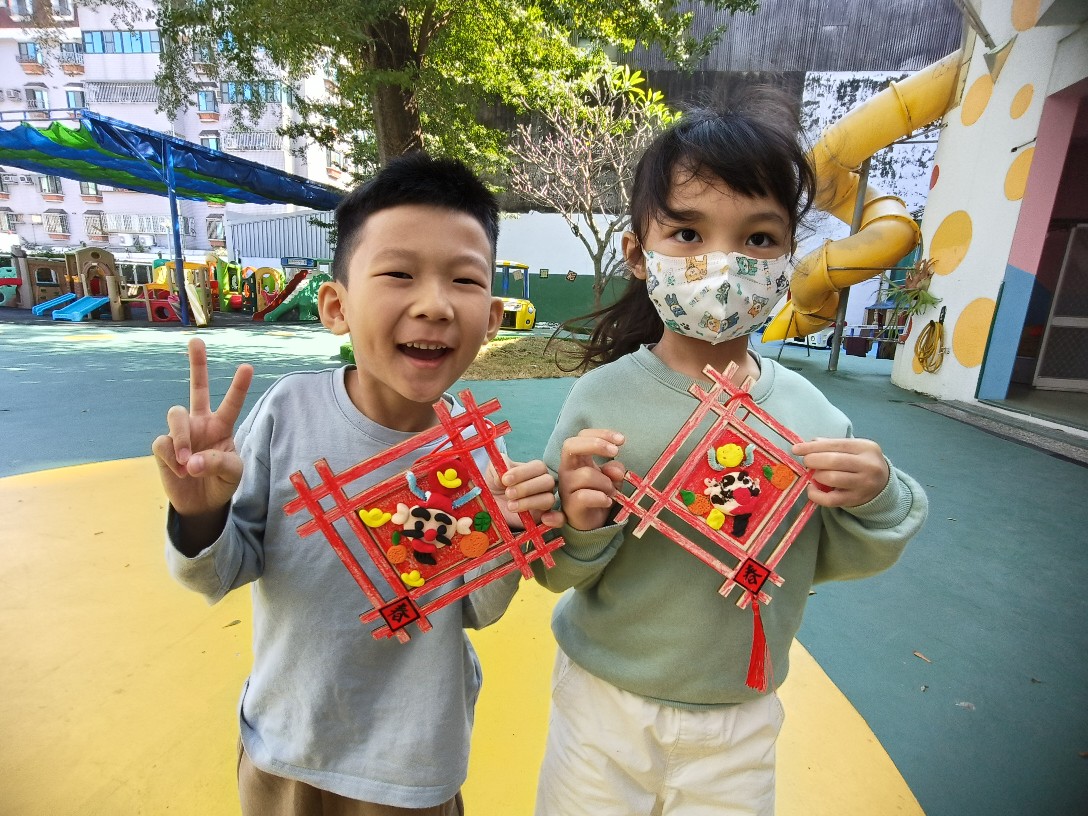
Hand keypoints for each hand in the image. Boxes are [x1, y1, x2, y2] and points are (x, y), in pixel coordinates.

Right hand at [151, 338, 252, 518]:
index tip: (248, 367)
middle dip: (197, 364)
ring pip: (175, 415)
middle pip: (196, 387)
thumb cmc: (221, 482)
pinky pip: (162, 443)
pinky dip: (172, 459)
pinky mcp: (163, 446)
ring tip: (188, 463)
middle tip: (196, 341)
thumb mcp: (233, 474)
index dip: (238, 386)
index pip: (232, 403)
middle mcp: (201, 422)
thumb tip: (191, 461)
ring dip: (182, 438)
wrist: (202, 503)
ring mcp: (181, 432)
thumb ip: (218, 463)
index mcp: (222, 425)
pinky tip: (181, 472)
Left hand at [485, 457, 562, 529]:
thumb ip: (498, 466)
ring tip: (511, 506)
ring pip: (549, 499)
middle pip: (548, 482)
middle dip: (526, 488)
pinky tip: (544, 519)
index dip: (522, 473)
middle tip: (508, 493)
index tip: (505, 479)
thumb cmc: (494, 485)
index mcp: (534, 470)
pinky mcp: (542, 517)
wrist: (489, 505)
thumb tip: (503, 476)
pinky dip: (555, 519)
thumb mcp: (492, 471)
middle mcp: (543, 484)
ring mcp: (544, 501)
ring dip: (530, 502)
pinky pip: (559, 519)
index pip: (538, 467)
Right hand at [558, 429, 625, 530]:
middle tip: (615, 452)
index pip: (581, 436)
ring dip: (606, 483)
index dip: (601, 434)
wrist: (592, 524)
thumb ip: (614, 469)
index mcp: (576, 459)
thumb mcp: (612, 478)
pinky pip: (585, 496)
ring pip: (586, 475)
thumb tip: (615, 470)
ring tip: (612, 493)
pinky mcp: (570, 504)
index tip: (621, 441)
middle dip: (595, 444)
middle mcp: (567, 469)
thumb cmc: (600, 494)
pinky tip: (607, 502)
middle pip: (570, 445)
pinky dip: (602, 498)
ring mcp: (566, 486)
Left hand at [792, 437, 889, 507]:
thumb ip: (832, 445)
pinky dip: (816, 495)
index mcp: (866, 447)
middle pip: (833, 461)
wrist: (882, 485)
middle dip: (813, 460)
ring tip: (814, 474)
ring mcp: (863, 484)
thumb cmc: (861, 463)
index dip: (812, 447)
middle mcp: (868, 465)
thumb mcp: (854, 449)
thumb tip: (808, 444)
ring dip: (816, 475)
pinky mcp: (856, 500)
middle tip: (806, 462)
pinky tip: (812, 488)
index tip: (796, 449)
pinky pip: (831, 499)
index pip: (835, 444)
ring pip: (832, 478)